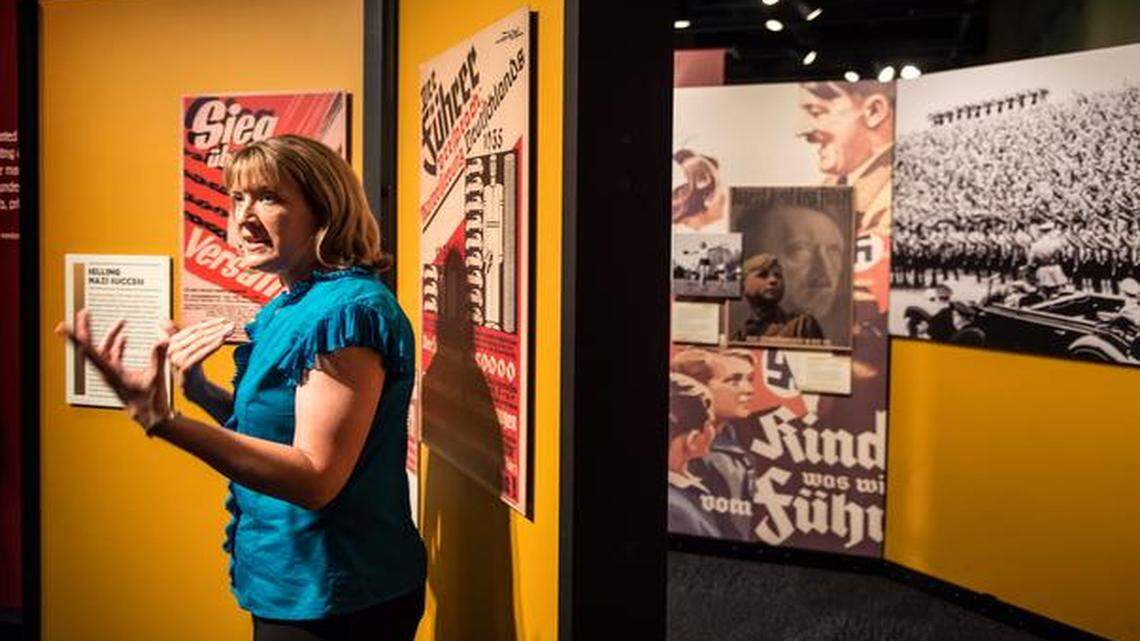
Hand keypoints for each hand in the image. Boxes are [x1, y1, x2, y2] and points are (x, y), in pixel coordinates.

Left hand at [55, 308, 170, 431]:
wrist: (149, 415)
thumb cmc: (148, 401)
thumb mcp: (154, 378)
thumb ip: (157, 358)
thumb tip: (162, 340)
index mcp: (109, 372)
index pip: (87, 351)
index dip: (75, 337)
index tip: (63, 327)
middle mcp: (106, 371)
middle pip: (90, 346)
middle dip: (86, 328)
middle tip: (83, 313)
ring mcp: (111, 372)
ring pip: (103, 349)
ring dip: (109, 335)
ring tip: (119, 322)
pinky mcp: (117, 374)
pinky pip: (112, 355)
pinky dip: (117, 344)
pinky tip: (124, 338)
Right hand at [164, 317, 234, 397]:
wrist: (198, 396)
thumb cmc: (197, 374)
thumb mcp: (192, 353)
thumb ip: (186, 337)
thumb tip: (167, 320)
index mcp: (172, 345)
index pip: (192, 330)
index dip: (208, 324)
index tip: (223, 320)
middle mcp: (171, 352)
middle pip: (196, 335)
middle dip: (215, 328)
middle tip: (231, 325)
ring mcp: (176, 362)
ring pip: (198, 343)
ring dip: (216, 335)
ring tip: (230, 331)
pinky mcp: (184, 371)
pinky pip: (199, 355)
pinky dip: (211, 346)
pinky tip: (222, 341)